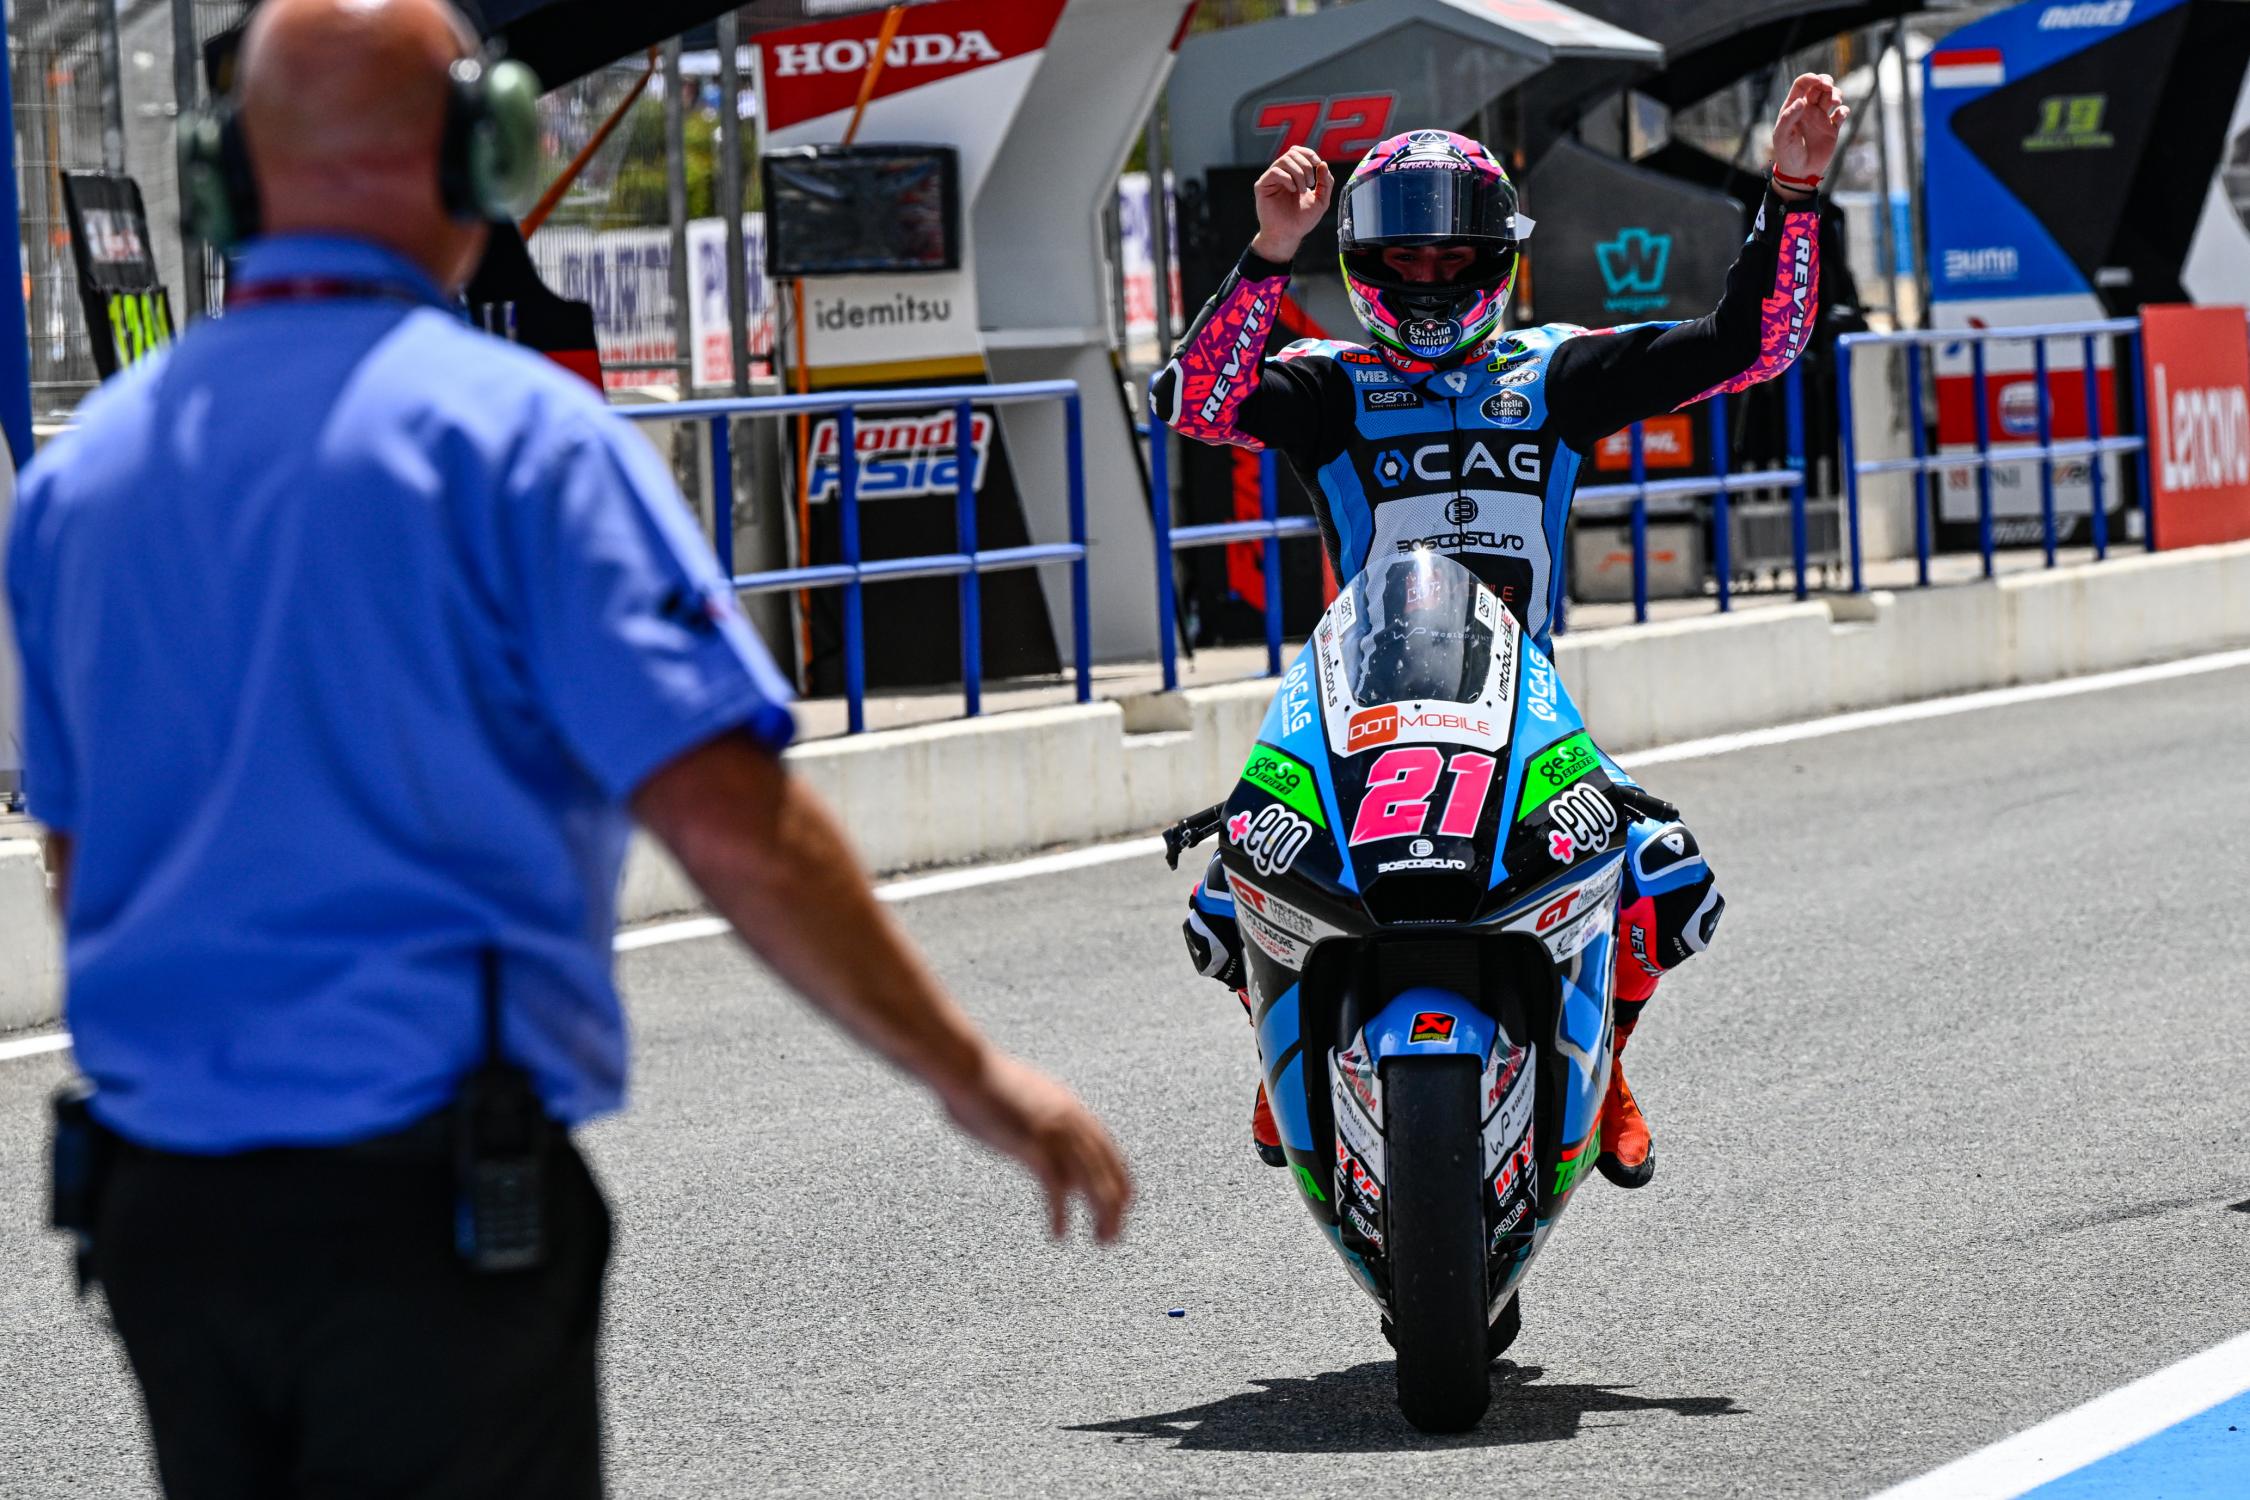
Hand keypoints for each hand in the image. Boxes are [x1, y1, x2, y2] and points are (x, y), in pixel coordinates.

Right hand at [938, 1048, 1133, 1243]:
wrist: (967, 1069)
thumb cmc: (987, 1085)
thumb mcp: (1028, 1100)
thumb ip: (1043, 1121)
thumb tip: (1043, 1143)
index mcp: (1073, 1110)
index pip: (1110, 1153)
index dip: (1120, 1183)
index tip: (1124, 1207)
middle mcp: (1072, 1122)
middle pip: (1108, 1173)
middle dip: (1116, 1209)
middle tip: (1111, 1237)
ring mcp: (1054, 1134)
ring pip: (1093, 1184)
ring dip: (1101, 1216)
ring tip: (1101, 1240)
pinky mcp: (1032, 1146)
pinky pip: (1055, 1189)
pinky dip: (1060, 1214)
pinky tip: (1059, 1233)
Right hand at [1250, 145, 1332, 263]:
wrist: (1288, 235)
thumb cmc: (1302, 220)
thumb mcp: (1321, 200)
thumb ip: (1326, 182)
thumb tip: (1323, 164)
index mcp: (1294, 174)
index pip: (1298, 152)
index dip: (1309, 153)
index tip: (1318, 164)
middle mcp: (1282, 174)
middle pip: (1292, 153)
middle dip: (1306, 166)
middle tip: (1311, 183)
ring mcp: (1271, 179)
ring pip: (1284, 160)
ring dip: (1298, 173)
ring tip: (1303, 190)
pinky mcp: (1262, 186)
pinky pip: (1275, 171)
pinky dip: (1287, 178)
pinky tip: (1292, 190)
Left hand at [1769, 73, 1848, 196]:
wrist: (1799, 174)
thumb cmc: (1786, 155)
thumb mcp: (1782, 136)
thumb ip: (1789, 118)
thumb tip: (1801, 101)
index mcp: (1793, 108)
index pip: (1802, 85)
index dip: (1810, 78)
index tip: (1817, 80)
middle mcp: (1808, 110)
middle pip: (1819, 86)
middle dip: (1826, 81)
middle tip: (1829, 87)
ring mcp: (1820, 118)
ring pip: (1832, 96)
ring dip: (1836, 94)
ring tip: (1835, 102)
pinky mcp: (1832, 129)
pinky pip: (1841, 113)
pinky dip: (1844, 110)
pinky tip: (1839, 116)